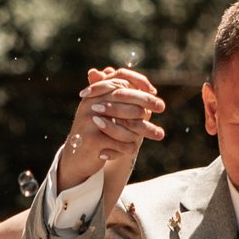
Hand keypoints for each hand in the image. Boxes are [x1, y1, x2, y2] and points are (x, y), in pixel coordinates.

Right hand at [58, 64, 162, 191]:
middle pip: (126, 99)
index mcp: (95, 95)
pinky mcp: (92, 140)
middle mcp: (91, 104)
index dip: (138, 84)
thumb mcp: (108, 115)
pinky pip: (122, 143)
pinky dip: (128, 148)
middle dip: (146, 103)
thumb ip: (125, 102)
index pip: (120, 81)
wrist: (75, 157)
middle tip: (162, 106)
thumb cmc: (96, 133)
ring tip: (158, 134)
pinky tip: (130, 150)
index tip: (155, 92)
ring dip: (143, 130)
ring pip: (127, 123)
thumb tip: (151, 89)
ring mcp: (91, 121)